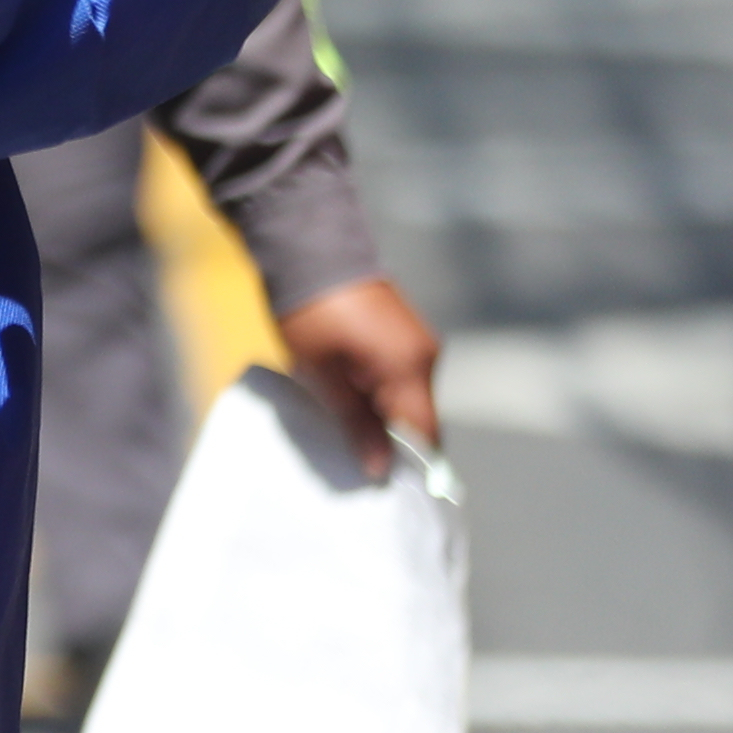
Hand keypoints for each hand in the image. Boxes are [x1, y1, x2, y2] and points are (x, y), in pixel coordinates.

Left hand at [276, 276, 444, 475]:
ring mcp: (418, 342)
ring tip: (346, 430)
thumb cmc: (307, 311)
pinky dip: (383, 394)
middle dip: (391, 442)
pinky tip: (351, 400)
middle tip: (355, 462)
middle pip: (418, 419)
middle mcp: (425, 357)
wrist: (307, 246)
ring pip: (409, 398)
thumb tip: (379, 469)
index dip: (405, 465)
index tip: (380, 486)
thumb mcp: (322, 374)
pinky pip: (403, 377)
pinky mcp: (404, 333)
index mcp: (410, 369)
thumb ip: (355, 422)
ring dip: (384, 416)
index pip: (423, 436)